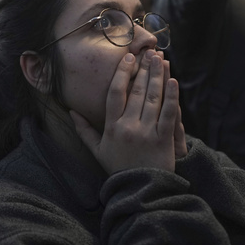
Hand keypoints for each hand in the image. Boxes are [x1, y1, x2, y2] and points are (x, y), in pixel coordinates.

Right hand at [72, 50, 180, 173]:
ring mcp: (147, 132)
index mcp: (112, 127)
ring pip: (153, 98)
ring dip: (158, 76)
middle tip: (149, 52)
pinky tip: (174, 81)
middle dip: (144, 69)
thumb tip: (71, 111)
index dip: (122, 73)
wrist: (140, 191)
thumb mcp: (98, 151)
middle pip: (137, 91)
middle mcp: (128, 127)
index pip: (116, 93)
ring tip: (161, 59)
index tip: (128, 58)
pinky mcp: (164, 139)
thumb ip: (84, 130)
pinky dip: (172, 97)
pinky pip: (169, 114)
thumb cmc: (119, 169)